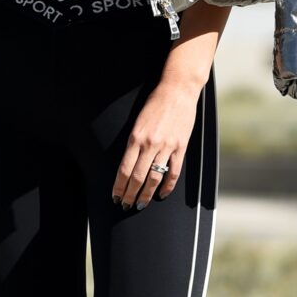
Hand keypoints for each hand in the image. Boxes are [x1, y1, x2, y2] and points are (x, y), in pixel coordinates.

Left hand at [111, 77, 199, 208]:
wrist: (177, 90)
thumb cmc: (155, 103)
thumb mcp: (138, 122)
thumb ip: (133, 142)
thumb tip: (128, 165)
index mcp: (135, 138)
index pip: (124, 170)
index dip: (119, 186)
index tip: (115, 196)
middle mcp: (149, 144)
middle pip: (137, 177)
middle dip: (129, 195)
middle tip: (125, 205)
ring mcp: (166, 147)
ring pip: (154, 178)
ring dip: (146, 195)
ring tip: (140, 204)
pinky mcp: (180, 147)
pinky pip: (173, 172)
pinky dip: (167, 186)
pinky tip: (162, 194)